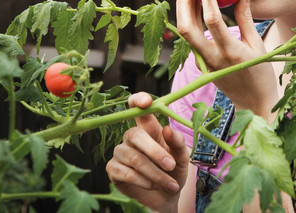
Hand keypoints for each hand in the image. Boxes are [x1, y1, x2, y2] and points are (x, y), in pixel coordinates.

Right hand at [106, 92, 190, 211]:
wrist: (165, 196)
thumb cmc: (173, 171)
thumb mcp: (182, 158)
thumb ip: (177, 143)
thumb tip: (168, 129)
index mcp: (149, 128)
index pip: (138, 108)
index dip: (138, 100)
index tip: (147, 102)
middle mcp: (131, 137)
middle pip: (135, 135)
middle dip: (155, 152)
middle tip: (171, 165)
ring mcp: (120, 152)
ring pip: (134, 158)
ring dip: (155, 173)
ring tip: (170, 184)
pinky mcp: (113, 169)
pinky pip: (126, 173)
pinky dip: (144, 182)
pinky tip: (154, 186)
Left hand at [176, 0, 279, 118]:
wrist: (252, 103)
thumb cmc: (260, 73)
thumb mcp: (257, 44)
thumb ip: (246, 16)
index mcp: (231, 52)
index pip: (213, 21)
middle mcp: (212, 58)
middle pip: (186, 28)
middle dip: (184, 2)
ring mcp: (203, 62)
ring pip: (185, 32)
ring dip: (185, 8)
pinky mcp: (200, 63)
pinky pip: (191, 37)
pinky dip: (191, 18)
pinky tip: (197, 4)